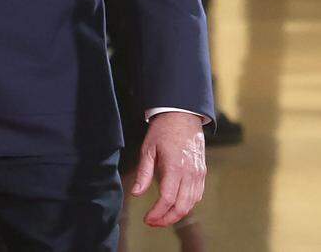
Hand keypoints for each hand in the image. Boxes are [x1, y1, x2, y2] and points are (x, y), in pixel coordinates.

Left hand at [131, 111, 207, 226]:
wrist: (182, 116)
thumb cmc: (163, 131)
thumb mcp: (148, 149)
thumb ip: (143, 172)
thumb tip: (137, 193)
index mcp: (175, 167)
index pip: (167, 199)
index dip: (157, 213)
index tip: (147, 219)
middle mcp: (190, 173)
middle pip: (182, 206)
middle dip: (167, 219)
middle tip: (153, 222)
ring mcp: (198, 173)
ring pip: (191, 203)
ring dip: (177, 214)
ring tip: (162, 217)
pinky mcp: (202, 172)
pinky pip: (197, 195)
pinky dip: (187, 204)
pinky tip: (175, 205)